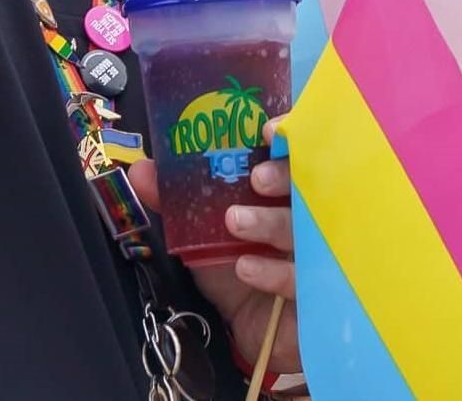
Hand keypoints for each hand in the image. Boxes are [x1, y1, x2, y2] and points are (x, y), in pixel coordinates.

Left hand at [127, 148, 299, 373]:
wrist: (248, 331)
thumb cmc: (233, 270)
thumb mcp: (201, 234)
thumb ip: (174, 201)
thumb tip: (140, 170)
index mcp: (285, 191)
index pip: (299, 152)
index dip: (291, 136)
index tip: (268, 132)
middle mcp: (309, 216)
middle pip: (314, 184)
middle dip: (286, 175)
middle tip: (257, 178)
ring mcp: (321, 254)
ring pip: (309, 229)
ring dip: (271, 221)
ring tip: (235, 221)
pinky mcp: (320, 293)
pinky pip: (303, 278)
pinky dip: (273, 271)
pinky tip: (246, 267)